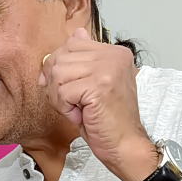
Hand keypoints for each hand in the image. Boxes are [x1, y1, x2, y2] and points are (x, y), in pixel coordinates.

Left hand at [40, 28, 157, 180]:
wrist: (125, 146)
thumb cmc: (108, 120)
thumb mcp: (95, 83)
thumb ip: (84, 59)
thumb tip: (75, 34)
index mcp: (115, 52)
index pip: (70, 44)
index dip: (58, 67)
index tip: (64, 89)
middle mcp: (114, 56)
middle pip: (60, 58)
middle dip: (56, 84)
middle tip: (71, 103)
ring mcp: (107, 69)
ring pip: (57, 74)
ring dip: (60, 97)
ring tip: (77, 110)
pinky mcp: (99, 86)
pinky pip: (62, 91)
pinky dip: (65, 108)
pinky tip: (81, 115)